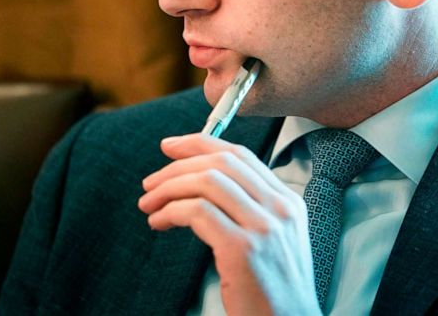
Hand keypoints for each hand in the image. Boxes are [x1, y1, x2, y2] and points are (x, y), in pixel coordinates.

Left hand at [138, 133, 321, 315]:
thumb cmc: (273, 293)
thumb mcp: (274, 242)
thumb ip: (250, 211)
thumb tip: (202, 186)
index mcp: (288, 203)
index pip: (241, 155)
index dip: (201, 144)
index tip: (172, 147)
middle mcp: (280, 208)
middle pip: (222, 162)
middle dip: (178, 165)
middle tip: (150, 182)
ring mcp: (264, 227)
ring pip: (207, 181)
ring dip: (168, 188)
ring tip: (149, 204)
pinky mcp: (244, 249)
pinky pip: (198, 212)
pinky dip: (171, 211)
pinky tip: (159, 222)